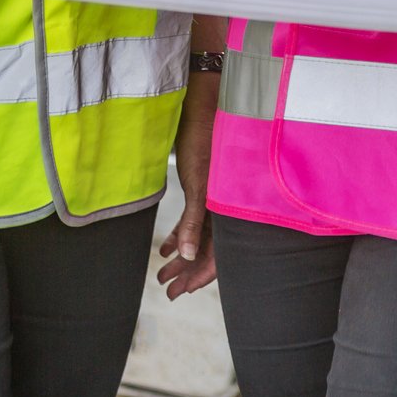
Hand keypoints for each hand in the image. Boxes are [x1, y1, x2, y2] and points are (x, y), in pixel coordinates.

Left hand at [156, 82, 218, 298]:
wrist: (207, 104)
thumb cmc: (207, 140)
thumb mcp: (200, 183)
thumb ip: (195, 220)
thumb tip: (187, 256)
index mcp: (233, 207)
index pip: (221, 253)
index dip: (203, 275)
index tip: (183, 292)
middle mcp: (228, 206)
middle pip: (210, 249)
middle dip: (189, 272)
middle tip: (169, 291)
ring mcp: (218, 197)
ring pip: (201, 237)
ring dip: (182, 257)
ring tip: (163, 275)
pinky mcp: (206, 186)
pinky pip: (195, 220)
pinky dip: (181, 234)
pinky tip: (166, 248)